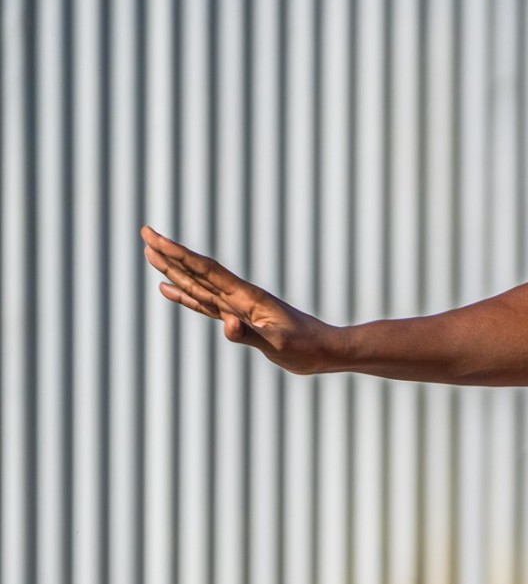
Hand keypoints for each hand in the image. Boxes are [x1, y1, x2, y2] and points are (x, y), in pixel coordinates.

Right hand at [140, 224, 343, 374]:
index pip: (206, 271)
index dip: (179, 254)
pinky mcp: (239, 319)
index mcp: (246, 297)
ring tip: (150, 255)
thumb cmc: (306, 347)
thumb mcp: (279, 343)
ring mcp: (237, 307)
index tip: (156, 239)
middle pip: (197, 271)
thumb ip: (252, 335)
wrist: (325, 350)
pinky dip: (185, 296)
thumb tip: (227, 324)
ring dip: (173, 270)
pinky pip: (204, 304)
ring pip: (197, 284)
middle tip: (144, 233)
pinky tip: (169, 290)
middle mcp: (239, 297)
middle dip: (170, 254)